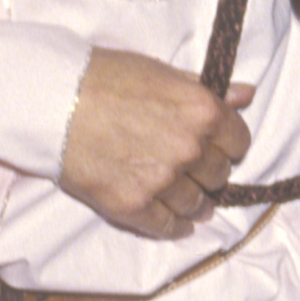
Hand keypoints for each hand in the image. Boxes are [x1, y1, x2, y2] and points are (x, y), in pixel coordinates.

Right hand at [58, 50, 251, 238]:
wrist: (53, 100)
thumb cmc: (105, 78)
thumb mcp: (162, 72)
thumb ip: (206, 90)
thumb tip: (246, 94)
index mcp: (202, 112)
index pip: (238, 142)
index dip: (228, 145)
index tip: (218, 148)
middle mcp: (189, 149)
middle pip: (218, 175)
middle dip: (210, 173)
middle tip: (196, 172)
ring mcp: (162, 180)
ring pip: (196, 204)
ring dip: (197, 204)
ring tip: (192, 203)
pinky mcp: (133, 205)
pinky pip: (167, 226)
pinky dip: (176, 227)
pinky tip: (178, 225)